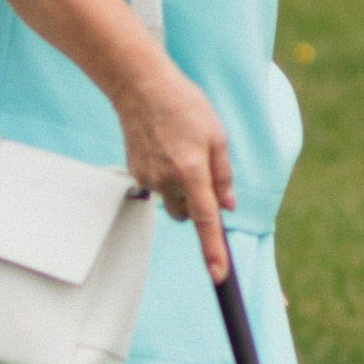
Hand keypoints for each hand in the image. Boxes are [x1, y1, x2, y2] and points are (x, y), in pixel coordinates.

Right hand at [113, 48, 237, 280]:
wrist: (141, 88)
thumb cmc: (185, 106)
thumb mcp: (218, 136)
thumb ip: (224, 175)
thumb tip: (228, 206)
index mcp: (192, 170)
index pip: (205, 220)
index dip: (213, 250)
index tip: (218, 275)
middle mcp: (167, 179)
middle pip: (187, 214)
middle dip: (197, 203)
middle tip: (199, 168)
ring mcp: (148, 178)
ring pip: (172, 201)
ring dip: (181, 189)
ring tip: (180, 151)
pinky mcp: (136, 173)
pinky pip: (157, 187)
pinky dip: (165, 177)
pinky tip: (165, 148)